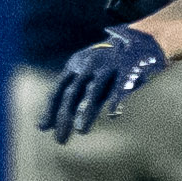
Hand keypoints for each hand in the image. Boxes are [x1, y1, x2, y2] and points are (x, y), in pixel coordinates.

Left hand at [41, 26, 167, 139]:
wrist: (138, 40)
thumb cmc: (107, 66)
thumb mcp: (86, 76)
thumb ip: (72, 97)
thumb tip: (48, 124)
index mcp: (75, 65)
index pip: (58, 90)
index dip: (51, 109)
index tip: (43, 128)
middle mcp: (88, 64)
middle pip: (72, 93)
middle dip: (65, 117)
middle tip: (60, 140)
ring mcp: (108, 65)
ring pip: (93, 90)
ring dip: (86, 111)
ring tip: (81, 130)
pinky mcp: (128, 67)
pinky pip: (120, 85)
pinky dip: (116, 99)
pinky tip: (113, 114)